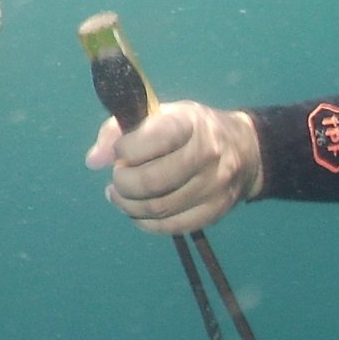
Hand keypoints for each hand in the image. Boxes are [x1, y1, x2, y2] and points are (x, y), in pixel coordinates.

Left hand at [86, 100, 263, 234]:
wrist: (245, 149)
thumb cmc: (189, 128)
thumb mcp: (159, 113)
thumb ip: (118, 130)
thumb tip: (93, 161)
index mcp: (190, 123)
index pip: (154, 138)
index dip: (126, 148)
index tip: (119, 150)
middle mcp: (208, 155)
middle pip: (153, 181)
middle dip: (123, 183)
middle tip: (116, 178)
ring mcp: (215, 187)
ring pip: (159, 208)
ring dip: (129, 205)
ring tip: (119, 194)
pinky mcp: (216, 212)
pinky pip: (172, 226)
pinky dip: (145, 221)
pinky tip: (136, 210)